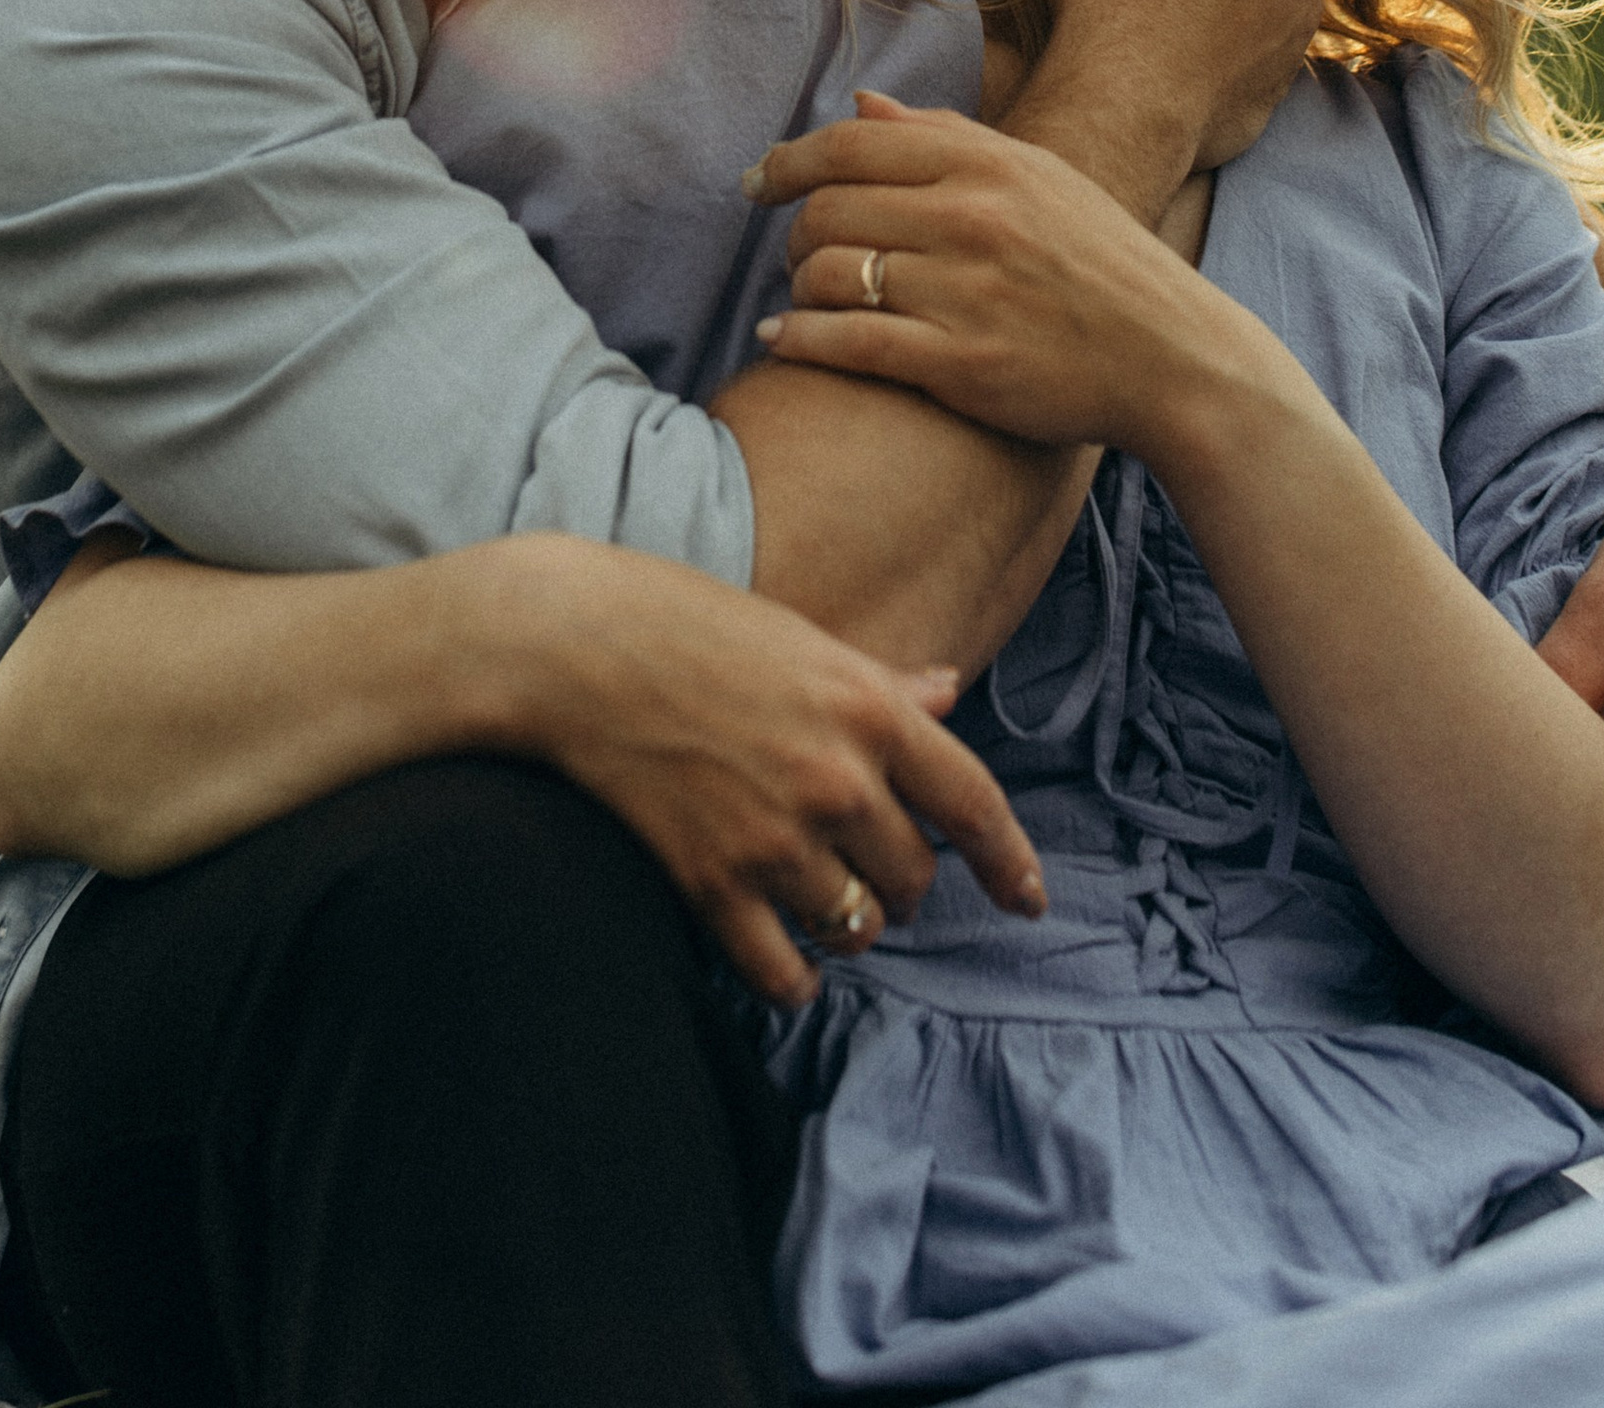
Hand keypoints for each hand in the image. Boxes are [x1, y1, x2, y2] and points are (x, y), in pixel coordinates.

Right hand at [498, 535, 1047, 1008]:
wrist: (574, 648)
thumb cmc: (687, 625)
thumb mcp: (801, 638)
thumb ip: (882, 680)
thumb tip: (949, 689)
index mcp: (868, 707)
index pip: (974, 802)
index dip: (1010, 862)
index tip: (1029, 901)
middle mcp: (835, 777)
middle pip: (915, 874)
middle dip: (901, 879)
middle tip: (868, 863)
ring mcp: (774, 835)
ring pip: (858, 925)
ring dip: (850, 924)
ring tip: (822, 902)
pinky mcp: (712, 883)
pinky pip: (783, 970)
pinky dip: (793, 978)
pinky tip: (787, 965)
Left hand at [744, 98, 1240, 450]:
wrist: (1174, 359)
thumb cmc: (1101, 264)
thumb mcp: (1038, 178)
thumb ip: (946, 136)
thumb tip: (859, 101)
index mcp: (988, 165)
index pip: (852, 145)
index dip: (788, 161)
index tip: (757, 181)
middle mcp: (973, 219)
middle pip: (828, 209)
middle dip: (792, 231)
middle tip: (793, 252)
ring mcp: (965, 292)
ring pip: (829, 274)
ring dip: (797, 287)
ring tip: (802, 298)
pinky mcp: (962, 364)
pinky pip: (849, 342)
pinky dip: (800, 339)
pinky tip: (782, 339)